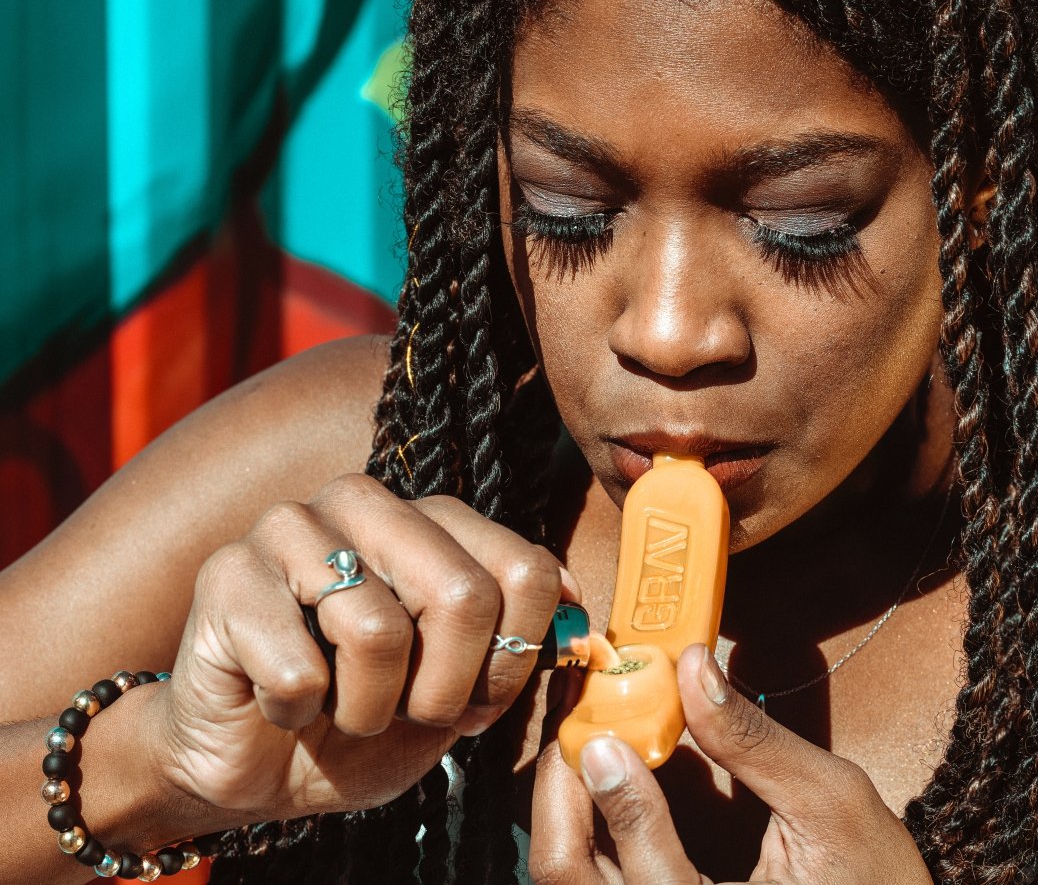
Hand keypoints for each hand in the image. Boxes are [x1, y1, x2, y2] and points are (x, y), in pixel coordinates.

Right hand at [148, 473, 570, 826]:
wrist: (256, 765)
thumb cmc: (366, 719)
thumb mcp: (461, 693)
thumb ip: (520, 651)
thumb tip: (583, 627)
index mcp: (433, 520)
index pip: (525, 569)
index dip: (513, 659)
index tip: (476, 700)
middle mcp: (366, 503)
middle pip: (463, 595)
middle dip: (446, 690)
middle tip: (408, 713)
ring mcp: (290, 527)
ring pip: (378, 632)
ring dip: (368, 709)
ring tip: (338, 704)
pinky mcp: (225, 573)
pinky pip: (297, 669)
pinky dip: (297, 713)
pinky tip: (280, 700)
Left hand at [530, 644, 932, 884]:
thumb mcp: (832, 803)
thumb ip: (753, 741)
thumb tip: (691, 667)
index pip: (644, 875)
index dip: (618, 794)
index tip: (608, 732)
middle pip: (572, 881)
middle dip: (562, 796)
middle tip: (576, 730)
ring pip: (572, 881)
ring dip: (568, 808)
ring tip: (586, 746)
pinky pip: (598, 880)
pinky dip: (588, 829)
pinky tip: (605, 782)